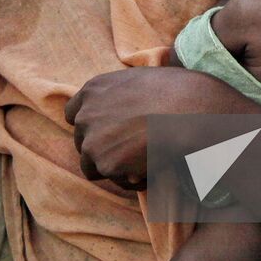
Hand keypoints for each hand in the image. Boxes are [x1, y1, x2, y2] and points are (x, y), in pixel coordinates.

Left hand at [65, 68, 250, 189]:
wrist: (188, 110)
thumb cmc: (175, 90)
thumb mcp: (138, 79)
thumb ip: (119, 94)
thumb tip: (125, 105)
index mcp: (93, 90)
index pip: (73, 113)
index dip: (90, 125)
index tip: (106, 132)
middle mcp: (86, 115)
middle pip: (82, 142)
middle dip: (103, 148)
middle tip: (131, 150)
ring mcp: (92, 141)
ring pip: (93, 166)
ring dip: (114, 167)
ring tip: (142, 164)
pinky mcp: (105, 165)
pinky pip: (117, 181)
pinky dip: (132, 180)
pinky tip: (152, 169)